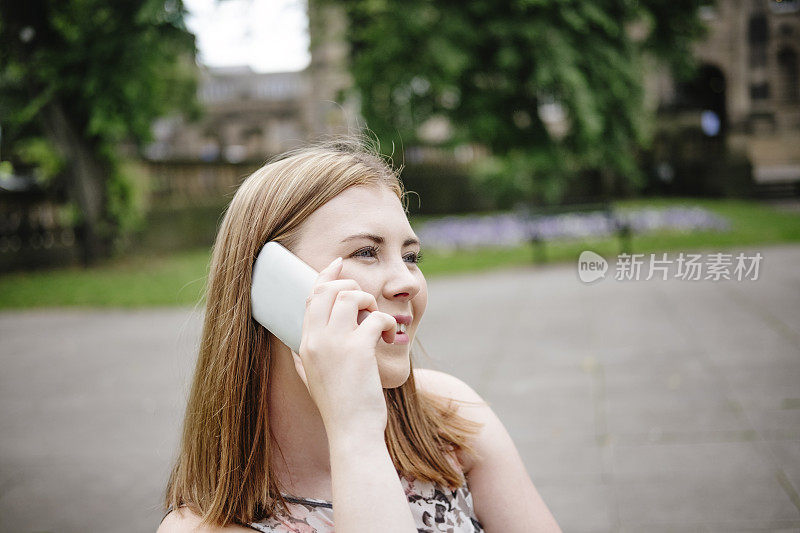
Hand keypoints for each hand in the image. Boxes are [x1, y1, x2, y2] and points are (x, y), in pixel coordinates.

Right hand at [292, 256, 397, 439]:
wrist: (351, 432)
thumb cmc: (341, 407)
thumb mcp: (316, 376)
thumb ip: (312, 353)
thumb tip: (310, 336)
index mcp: (304, 344)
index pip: (311, 297)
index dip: (325, 275)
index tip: (339, 263)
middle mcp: (315, 340)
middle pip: (329, 289)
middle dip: (352, 287)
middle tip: (368, 304)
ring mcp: (335, 344)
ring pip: (352, 297)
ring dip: (371, 304)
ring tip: (379, 325)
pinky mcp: (358, 350)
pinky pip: (376, 317)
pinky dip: (388, 323)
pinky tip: (391, 338)